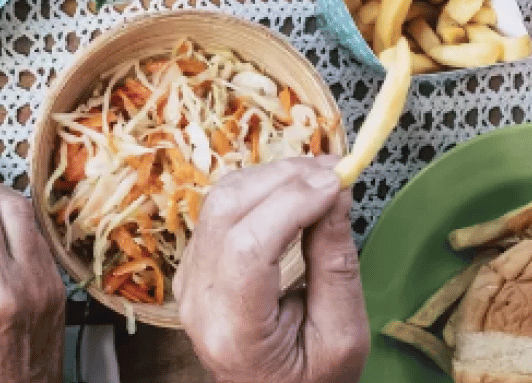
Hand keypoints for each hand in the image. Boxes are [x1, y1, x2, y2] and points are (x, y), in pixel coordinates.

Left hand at [176, 156, 367, 382]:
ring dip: (272, 176)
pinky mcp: (195, 266)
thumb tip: (335, 192)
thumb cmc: (313, 379)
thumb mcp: (342, 335)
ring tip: (319, 177)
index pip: (248, 246)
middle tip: (334, 170)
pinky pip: (220, 210)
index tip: (336, 181)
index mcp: (233, 332)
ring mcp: (189, 281)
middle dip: (284, 177)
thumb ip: (335, 263)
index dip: (292, 202)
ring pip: (220, 200)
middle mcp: (198, 302)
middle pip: (227, 211)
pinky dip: (259, 189)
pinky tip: (294, 191)